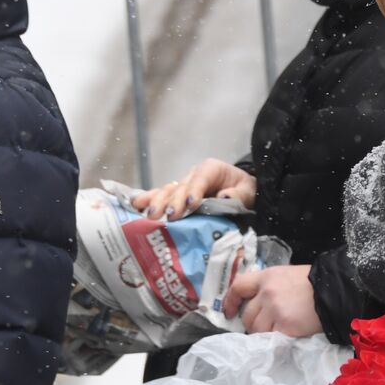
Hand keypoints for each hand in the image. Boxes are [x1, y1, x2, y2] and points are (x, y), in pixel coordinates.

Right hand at [132, 158, 255, 219]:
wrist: (239, 191)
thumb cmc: (243, 189)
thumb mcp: (247, 191)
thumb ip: (238, 194)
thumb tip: (225, 196)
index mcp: (211, 169)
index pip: (201, 178)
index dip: (194, 191)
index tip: (190, 205)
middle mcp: (193, 175)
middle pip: (181, 186)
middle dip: (173, 201)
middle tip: (168, 215)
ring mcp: (183, 185)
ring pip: (167, 190)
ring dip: (158, 202)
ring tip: (150, 214)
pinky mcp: (176, 196)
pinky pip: (161, 196)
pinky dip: (149, 200)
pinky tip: (137, 205)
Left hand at [222, 264, 322, 336]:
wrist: (336, 290)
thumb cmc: (314, 283)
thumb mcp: (288, 276)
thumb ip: (270, 287)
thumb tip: (258, 303)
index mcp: (267, 277)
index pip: (238, 287)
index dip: (229, 301)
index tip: (228, 313)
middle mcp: (267, 292)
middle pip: (247, 315)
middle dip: (252, 324)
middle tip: (264, 326)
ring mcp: (275, 309)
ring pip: (256, 329)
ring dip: (263, 333)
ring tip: (278, 331)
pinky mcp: (285, 325)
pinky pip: (271, 338)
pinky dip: (276, 339)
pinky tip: (288, 334)